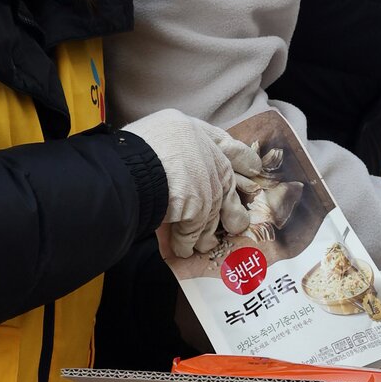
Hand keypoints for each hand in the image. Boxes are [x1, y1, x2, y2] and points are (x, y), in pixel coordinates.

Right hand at [122, 109, 264, 257]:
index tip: (253, 168)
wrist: (126, 167)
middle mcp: (205, 156)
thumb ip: (170, 147)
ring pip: (212, 211)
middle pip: (226, 182)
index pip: (226, 144)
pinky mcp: (198, 209)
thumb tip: (165, 162)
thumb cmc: (129, 148)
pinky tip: (183, 250)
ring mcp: (205, 184)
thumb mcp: (153, 134)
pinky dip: (186, 242)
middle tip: (238, 221)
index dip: (241, 158)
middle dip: (231, 204)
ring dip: (207, 231)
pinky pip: (193, 231)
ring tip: (207, 245)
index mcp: (193, 131)